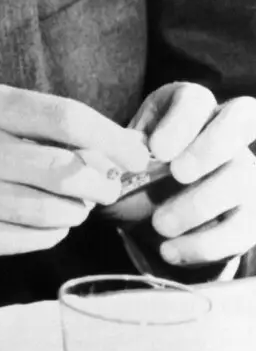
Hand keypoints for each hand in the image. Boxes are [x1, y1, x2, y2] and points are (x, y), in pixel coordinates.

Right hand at [0, 83, 148, 272]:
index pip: (66, 117)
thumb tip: (115, 151)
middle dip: (101, 183)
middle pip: (68, 169)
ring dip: (76, 212)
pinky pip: (33, 239)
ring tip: (70, 205)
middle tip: (105, 188)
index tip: (138, 154)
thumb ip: (37, 126)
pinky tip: (40, 223)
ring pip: (56, 210)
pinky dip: (50, 233)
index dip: (113, 138)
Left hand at [116, 83, 255, 268]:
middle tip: (178, 174)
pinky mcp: (251, 216)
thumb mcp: (118, 156)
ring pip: (246, 178)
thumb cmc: (131, 170)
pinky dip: (207, 244)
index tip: (157, 149)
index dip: (182, 121)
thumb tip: (109, 157)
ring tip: (160, 224)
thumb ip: (116, 152)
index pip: (196, 99)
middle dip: (212, 147)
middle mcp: (226, 132)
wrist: (146, 213)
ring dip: (202, 204)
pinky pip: (245, 230)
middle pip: (242, 121)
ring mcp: (246, 171)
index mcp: (187, 107)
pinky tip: (171, 251)